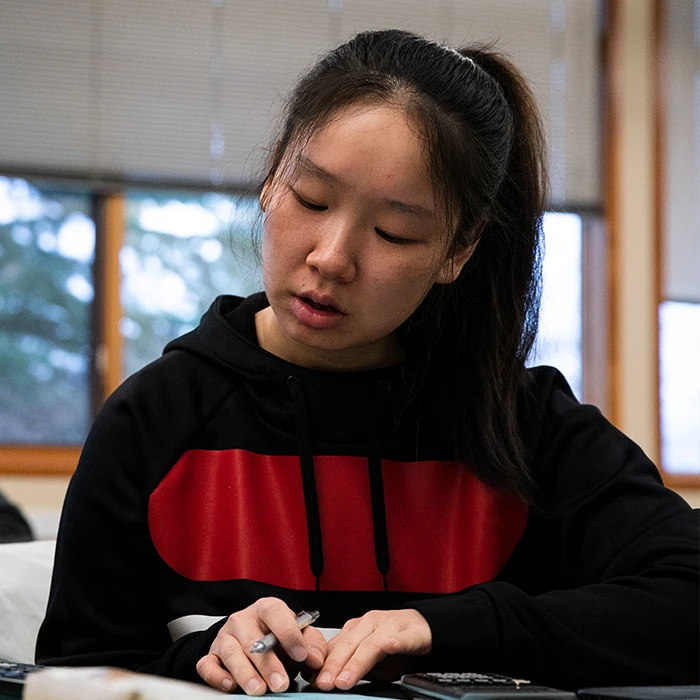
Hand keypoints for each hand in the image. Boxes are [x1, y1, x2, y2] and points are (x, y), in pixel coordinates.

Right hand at [196, 597, 326, 694]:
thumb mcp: (299, 634)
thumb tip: (315, 659)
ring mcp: (225, 637)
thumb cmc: (277, 636)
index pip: (275, 613)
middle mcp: (243, 620)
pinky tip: (231, 685)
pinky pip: (208, 665)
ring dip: (245, 673)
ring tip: (258, 689)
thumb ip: (311, 644)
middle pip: (252, 639)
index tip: (300, 655)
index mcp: (266, 608)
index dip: (288, 633)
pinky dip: (217, 676)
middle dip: (268, 664)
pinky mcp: (212, 655)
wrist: (255, 638)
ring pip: (231, 652)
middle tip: (281, 683)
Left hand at [314, 609, 431, 690]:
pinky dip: (395, 642)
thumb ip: (348, 664)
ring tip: (346, 679)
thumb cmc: (394, 641)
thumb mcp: (367, 656)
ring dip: (357, 662)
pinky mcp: (411, 632)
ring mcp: (390, 626)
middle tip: (324, 683)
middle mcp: (370, 624)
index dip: (323, 664)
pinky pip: (402, 638)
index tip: (312, 680)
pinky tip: (389, 646)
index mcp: (356, 629)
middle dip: (334, 665)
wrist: (424, 626)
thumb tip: (325, 679)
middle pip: (349, 644)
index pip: (335, 646)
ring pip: (371, 643)